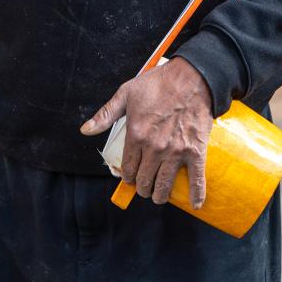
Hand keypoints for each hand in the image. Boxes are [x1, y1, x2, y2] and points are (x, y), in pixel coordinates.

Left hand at [81, 57, 212, 207]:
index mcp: (136, 134)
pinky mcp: (195, 152)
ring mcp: (175, 152)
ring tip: (159, 195)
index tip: (130, 177)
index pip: (127, 168)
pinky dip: (196, 195)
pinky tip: (195, 204)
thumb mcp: (126, 93)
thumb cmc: (159, 83)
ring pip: (164, 186)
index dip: (127, 176)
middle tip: (144, 186)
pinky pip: (196, 179)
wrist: (192, 77)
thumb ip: (106, 114)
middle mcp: (154, 147)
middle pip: (144, 181)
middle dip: (142, 188)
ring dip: (160, 195)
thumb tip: (85, 129)